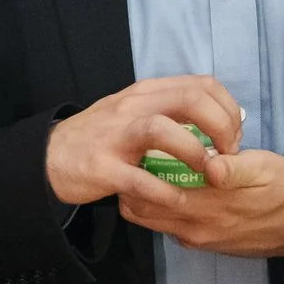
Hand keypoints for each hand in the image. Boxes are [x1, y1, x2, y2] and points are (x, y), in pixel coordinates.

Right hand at [46, 74, 244, 208]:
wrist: (49, 158)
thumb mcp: (135, 111)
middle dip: (221, 127)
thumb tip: (218, 119)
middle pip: (189, 99)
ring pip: (162, 130)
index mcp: (146, 92)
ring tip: (208, 173)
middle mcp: (133, 107)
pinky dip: (165, 191)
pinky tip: (179, 199)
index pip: (201, 84)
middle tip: (229, 156)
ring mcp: (115, 136)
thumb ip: (171, 111)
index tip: (233, 137)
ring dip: (194, 153)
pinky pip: (139, 179)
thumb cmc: (101, 137)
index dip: (228, 109)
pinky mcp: (102, 167)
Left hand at [121, 147, 283, 258]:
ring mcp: (197, 238)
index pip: (150, 193)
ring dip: (144, 198)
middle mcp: (196, 227)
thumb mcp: (265, 169)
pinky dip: (160, 209)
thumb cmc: (283, 190)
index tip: (136, 147)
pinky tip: (172, 187)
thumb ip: (235, 168)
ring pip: (151, 221)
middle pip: (140, 211)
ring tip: (151, 171)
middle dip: (131, 184)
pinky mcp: (203, 244)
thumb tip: (210, 164)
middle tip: (136, 158)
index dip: (136, 170)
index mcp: (208, 205)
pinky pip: (168, 228)